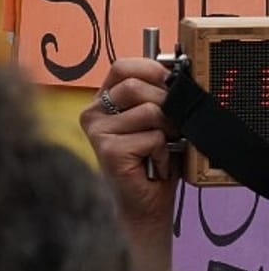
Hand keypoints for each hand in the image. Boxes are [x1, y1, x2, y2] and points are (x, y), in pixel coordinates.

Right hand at [80, 58, 176, 270]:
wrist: (143, 204)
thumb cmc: (150, 161)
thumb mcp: (154, 120)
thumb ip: (156, 96)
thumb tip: (177, 78)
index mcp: (102, 101)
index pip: (122, 66)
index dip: (151, 70)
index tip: (169, 84)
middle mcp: (92, 113)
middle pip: (136, 86)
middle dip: (165, 104)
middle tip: (169, 128)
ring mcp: (97, 132)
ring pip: (150, 111)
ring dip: (167, 132)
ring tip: (160, 149)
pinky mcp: (108, 150)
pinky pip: (153, 136)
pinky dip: (163, 152)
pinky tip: (153, 164)